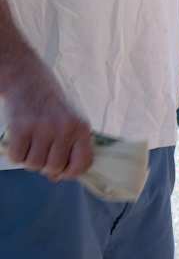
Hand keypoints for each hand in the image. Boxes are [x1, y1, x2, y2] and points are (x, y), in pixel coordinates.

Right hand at [1, 57, 92, 181]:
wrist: (29, 80)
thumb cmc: (52, 105)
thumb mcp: (71, 121)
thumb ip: (70, 147)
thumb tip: (57, 178)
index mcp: (82, 127)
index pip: (83, 164)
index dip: (70, 173)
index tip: (62, 169)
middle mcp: (65, 128)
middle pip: (54, 168)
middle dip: (46, 165)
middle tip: (42, 151)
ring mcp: (42, 128)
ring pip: (34, 165)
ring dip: (30, 159)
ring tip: (32, 143)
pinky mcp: (21, 128)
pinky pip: (17, 158)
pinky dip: (16, 154)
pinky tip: (20, 140)